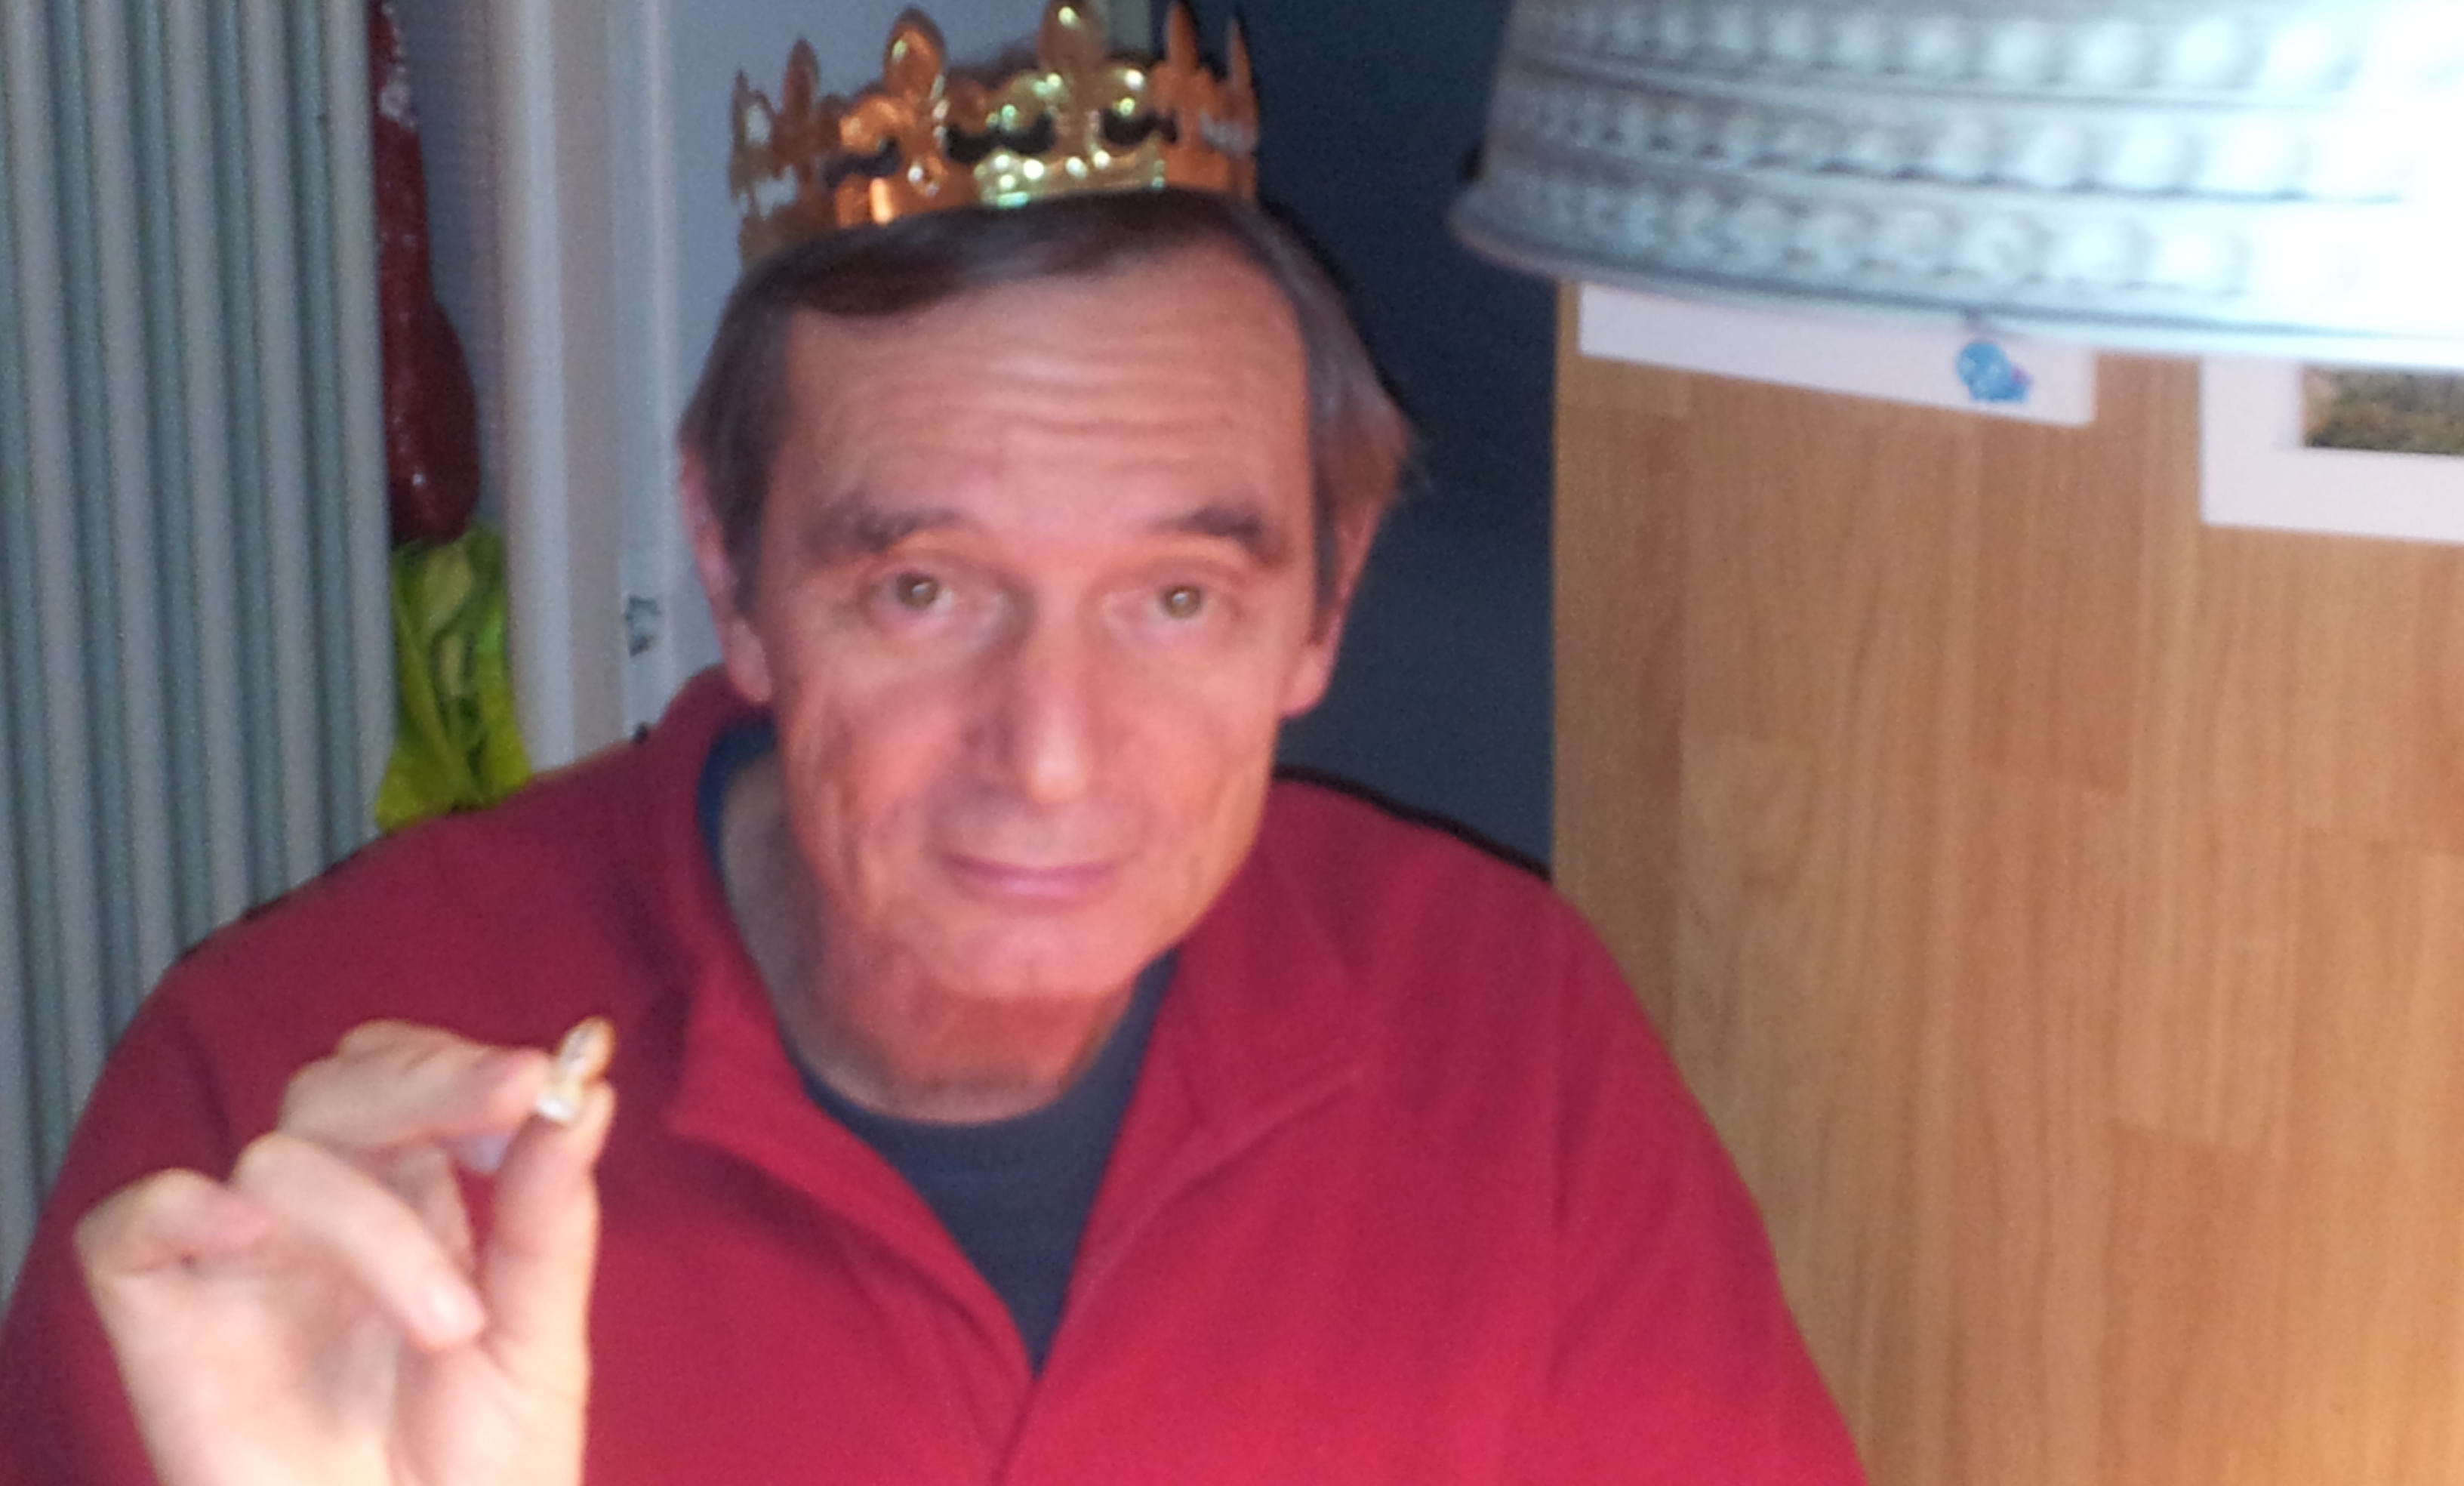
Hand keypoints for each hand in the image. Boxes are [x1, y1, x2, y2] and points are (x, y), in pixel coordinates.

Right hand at [73, 1020, 615, 1485]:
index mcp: (410, 1203)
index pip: (403, 1075)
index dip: (458, 1061)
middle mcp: (320, 1221)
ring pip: (275, 1161)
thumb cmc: (481, 1474)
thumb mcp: (540, 1338)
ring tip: (452, 1327)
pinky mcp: (166, 1332)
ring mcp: (240, 1270)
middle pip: (334, 1088)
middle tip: (515, 1097)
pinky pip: (129, 1230)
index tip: (540, 1081)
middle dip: (428, 1082)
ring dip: (377, 1223)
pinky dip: (181, 1209)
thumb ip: (552, 1216)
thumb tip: (591, 1087)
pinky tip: (247, 1232)